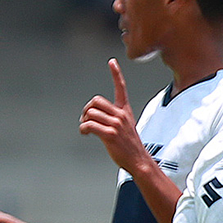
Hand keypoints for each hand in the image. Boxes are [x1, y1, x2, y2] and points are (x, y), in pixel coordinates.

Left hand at [79, 59, 148, 173]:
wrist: (139, 161)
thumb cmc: (130, 145)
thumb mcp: (126, 127)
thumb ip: (112, 117)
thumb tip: (92, 116)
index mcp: (125, 110)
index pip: (121, 88)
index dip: (116, 73)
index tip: (112, 62)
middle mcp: (121, 115)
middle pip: (96, 101)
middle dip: (87, 109)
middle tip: (85, 118)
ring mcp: (116, 125)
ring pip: (90, 113)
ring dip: (83, 120)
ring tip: (85, 128)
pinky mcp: (109, 134)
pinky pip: (89, 125)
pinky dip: (83, 129)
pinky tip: (85, 133)